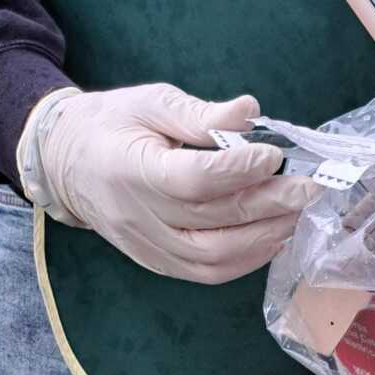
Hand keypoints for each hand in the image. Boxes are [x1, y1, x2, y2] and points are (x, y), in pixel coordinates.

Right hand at [17, 84, 321, 283]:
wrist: (67, 163)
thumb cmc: (112, 124)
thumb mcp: (150, 102)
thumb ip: (199, 113)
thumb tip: (250, 112)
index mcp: (130, 170)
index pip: (191, 181)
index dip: (239, 171)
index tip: (275, 154)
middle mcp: (138, 217)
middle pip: (212, 224)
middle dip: (269, 206)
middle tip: (308, 187)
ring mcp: (147, 247)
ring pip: (213, 259)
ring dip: (264, 239)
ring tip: (297, 212)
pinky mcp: (157, 262)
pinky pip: (206, 273)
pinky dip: (246, 259)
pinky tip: (273, 235)